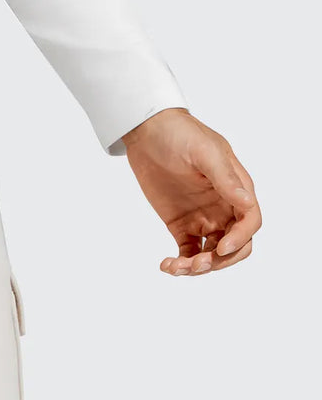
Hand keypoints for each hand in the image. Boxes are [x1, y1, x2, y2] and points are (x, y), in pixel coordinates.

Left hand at [122, 108, 260, 275]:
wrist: (149, 133)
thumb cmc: (182, 135)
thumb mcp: (205, 153)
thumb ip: (225, 179)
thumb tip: (247, 202)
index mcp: (236, 189)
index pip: (250, 223)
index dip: (240, 239)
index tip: (220, 248)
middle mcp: (224, 207)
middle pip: (235, 245)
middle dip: (219, 260)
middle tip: (195, 264)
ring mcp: (203, 218)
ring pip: (210, 254)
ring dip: (197, 266)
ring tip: (175, 266)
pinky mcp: (181, 225)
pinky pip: (186, 252)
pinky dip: (179, 263)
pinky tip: (166, 264)